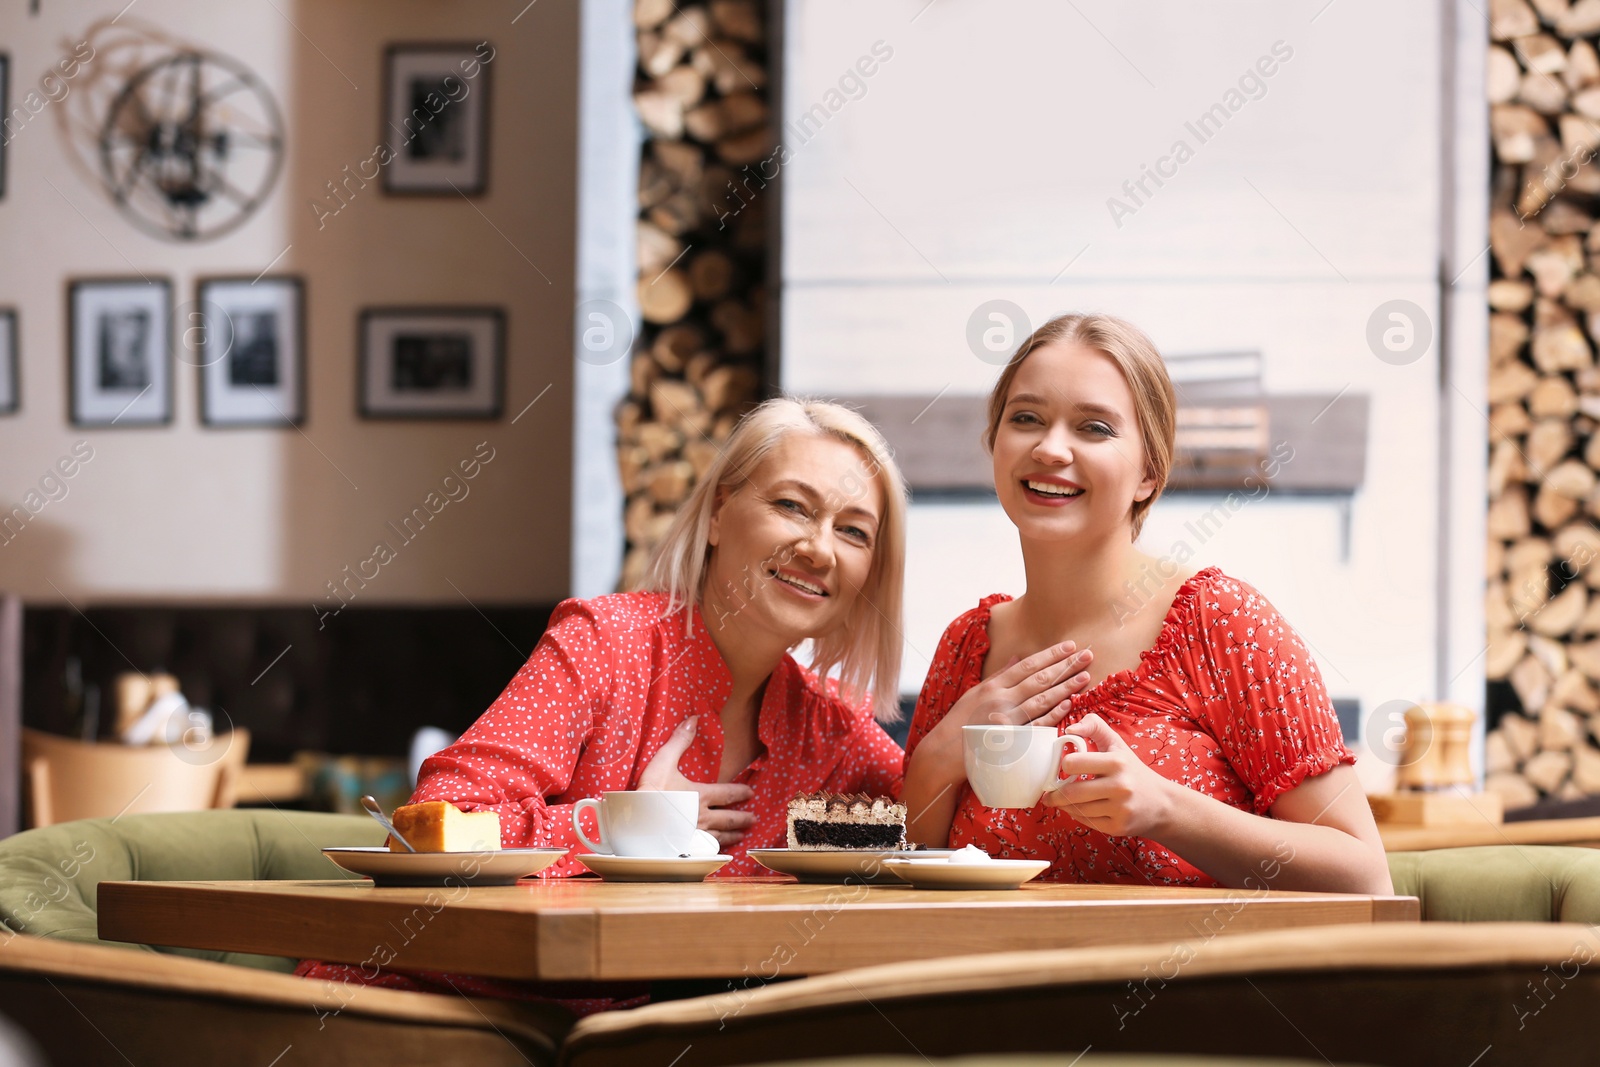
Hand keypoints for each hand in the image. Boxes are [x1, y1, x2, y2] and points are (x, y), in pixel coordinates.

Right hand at [637, 717, 756, 848]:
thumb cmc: (650, 791)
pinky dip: (716, 849)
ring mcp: (696, 834)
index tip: (750, 793)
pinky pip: (707, 849)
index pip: (728, 793)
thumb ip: (680, 741)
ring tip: (742, 835)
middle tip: (754, 818)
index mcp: (701, 795)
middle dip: (743, 818)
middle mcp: (703, 816)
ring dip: (733, 835)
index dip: (741, 792)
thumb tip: (694, 719)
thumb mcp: (664, 761)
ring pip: (720, 836)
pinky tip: (719, 851)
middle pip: (729, 818)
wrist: (637, 821)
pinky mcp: (687, 848)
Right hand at [916, 641, 1093, 791]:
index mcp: (993, 686)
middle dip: (1065, 666)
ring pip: (1042, 699)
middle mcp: (1000, 699)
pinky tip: (1069, 703)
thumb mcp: (975, 694)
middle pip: (1039, 679)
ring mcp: (1007, 719)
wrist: (943, 753)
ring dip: (1066, 686)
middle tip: (1086, 655)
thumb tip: (1017, 658)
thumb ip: (999, 676)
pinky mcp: (1011, 740)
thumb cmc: (960, 723)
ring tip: (1085, 676)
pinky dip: (1054, 713)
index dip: (1050, 655)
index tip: (1069, 646)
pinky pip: (1037, 724)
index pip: (1027, 665)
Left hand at [1043, 712, 1174, 837]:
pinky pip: (1086, 822)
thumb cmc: (1133, 770)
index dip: (1064, 765)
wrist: (1163, 804)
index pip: (1073, 764)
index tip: (1065, 768)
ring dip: (1064, 805)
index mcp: (1117, 762)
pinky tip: (1080, 808)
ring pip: (1076, 809)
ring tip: (1063, 800)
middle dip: (1055, 793)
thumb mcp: (1117, 744)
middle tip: (1050, 791)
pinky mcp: (1118, 827)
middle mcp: (1120, 786)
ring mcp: (1120, 809)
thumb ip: (1094, 726)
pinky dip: (1078, 815)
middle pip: (1071, 792)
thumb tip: (1070, 729)